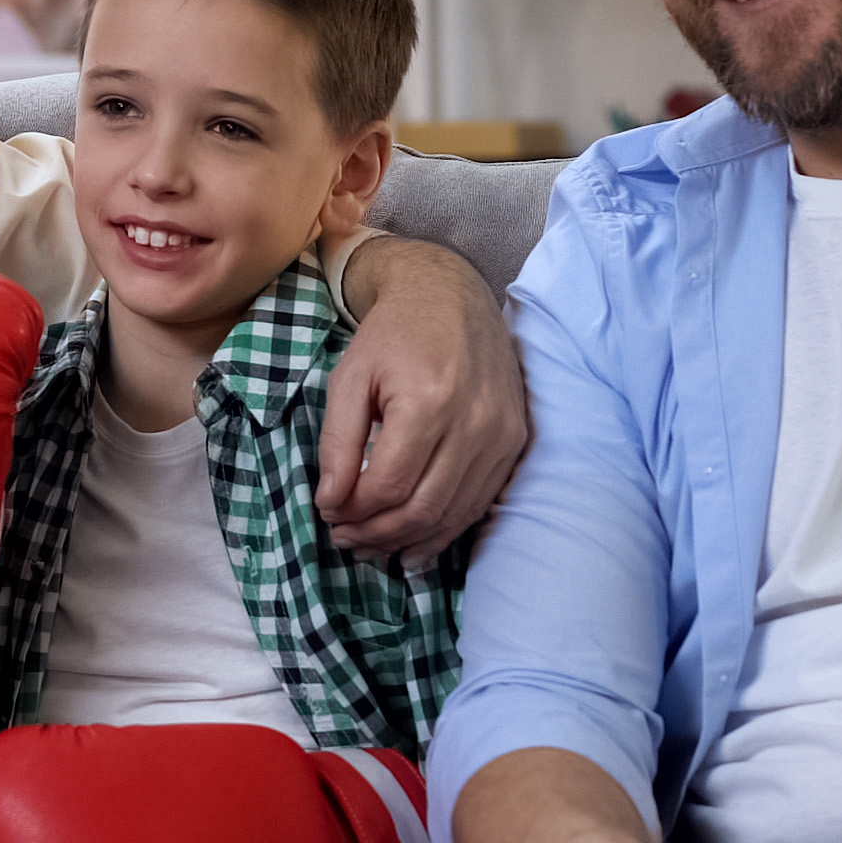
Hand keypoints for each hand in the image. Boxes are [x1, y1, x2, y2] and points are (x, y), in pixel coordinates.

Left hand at [316, 236, 529, 563]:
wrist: (451, 296)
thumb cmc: (393, 335)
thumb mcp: (349, 378)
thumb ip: (337, 442)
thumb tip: (330, 503)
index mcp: (428, 401)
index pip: (388, 484)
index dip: (352, 510)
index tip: (328, 514)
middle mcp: (474, 422)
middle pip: (422, 509)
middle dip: (376, 535)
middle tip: (344, 540)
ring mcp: (501, 434)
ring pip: (452, 515)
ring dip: (408, 540)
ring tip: (371, 546)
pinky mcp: (514, 441)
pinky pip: (479, 503)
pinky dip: (443, 530)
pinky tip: (412, 543)